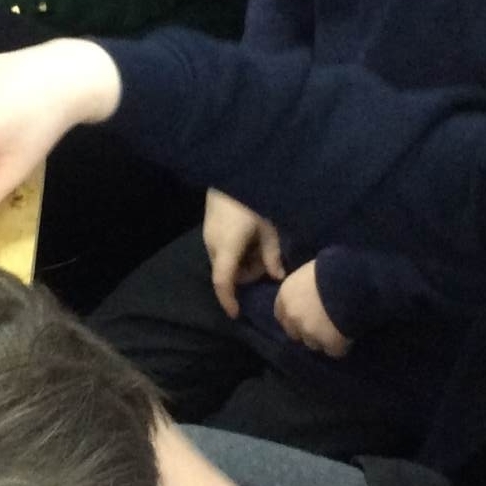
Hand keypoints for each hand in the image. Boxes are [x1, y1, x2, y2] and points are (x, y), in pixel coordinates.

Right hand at [203, 190, 283, 318]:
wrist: (233, 171)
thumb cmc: (253, 199)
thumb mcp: (268, 227)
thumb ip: (272, 254)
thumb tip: (277, 276)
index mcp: (227, 248)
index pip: (223, 282)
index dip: (228, 301)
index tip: (237, 314)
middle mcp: (212, 245)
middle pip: (226, 274)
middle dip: (246, 275)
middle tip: (268, 263)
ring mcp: (208, 236)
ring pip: (223, 262)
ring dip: (241, 263)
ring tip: (261, 246)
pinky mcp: (209, 227)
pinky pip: (221, 249)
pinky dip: (235, 252)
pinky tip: (250, 238)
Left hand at [274, 260, 350, 356]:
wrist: (354, 280)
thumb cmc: (333, 267)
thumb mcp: (310, 272)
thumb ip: (302, 287)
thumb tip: (307, 294)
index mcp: (285, 297)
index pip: (282, 315)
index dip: (295, 316)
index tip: (307, 314)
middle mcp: (292, 317)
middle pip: (295, 333)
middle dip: (307, 330)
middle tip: (324, 323)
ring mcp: (310, 333)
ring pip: (313, 344)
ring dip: (324, 339)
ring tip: (339, 328)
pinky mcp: (329, 344)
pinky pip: (334, 351)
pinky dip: (342, 345)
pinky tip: (350, 334)